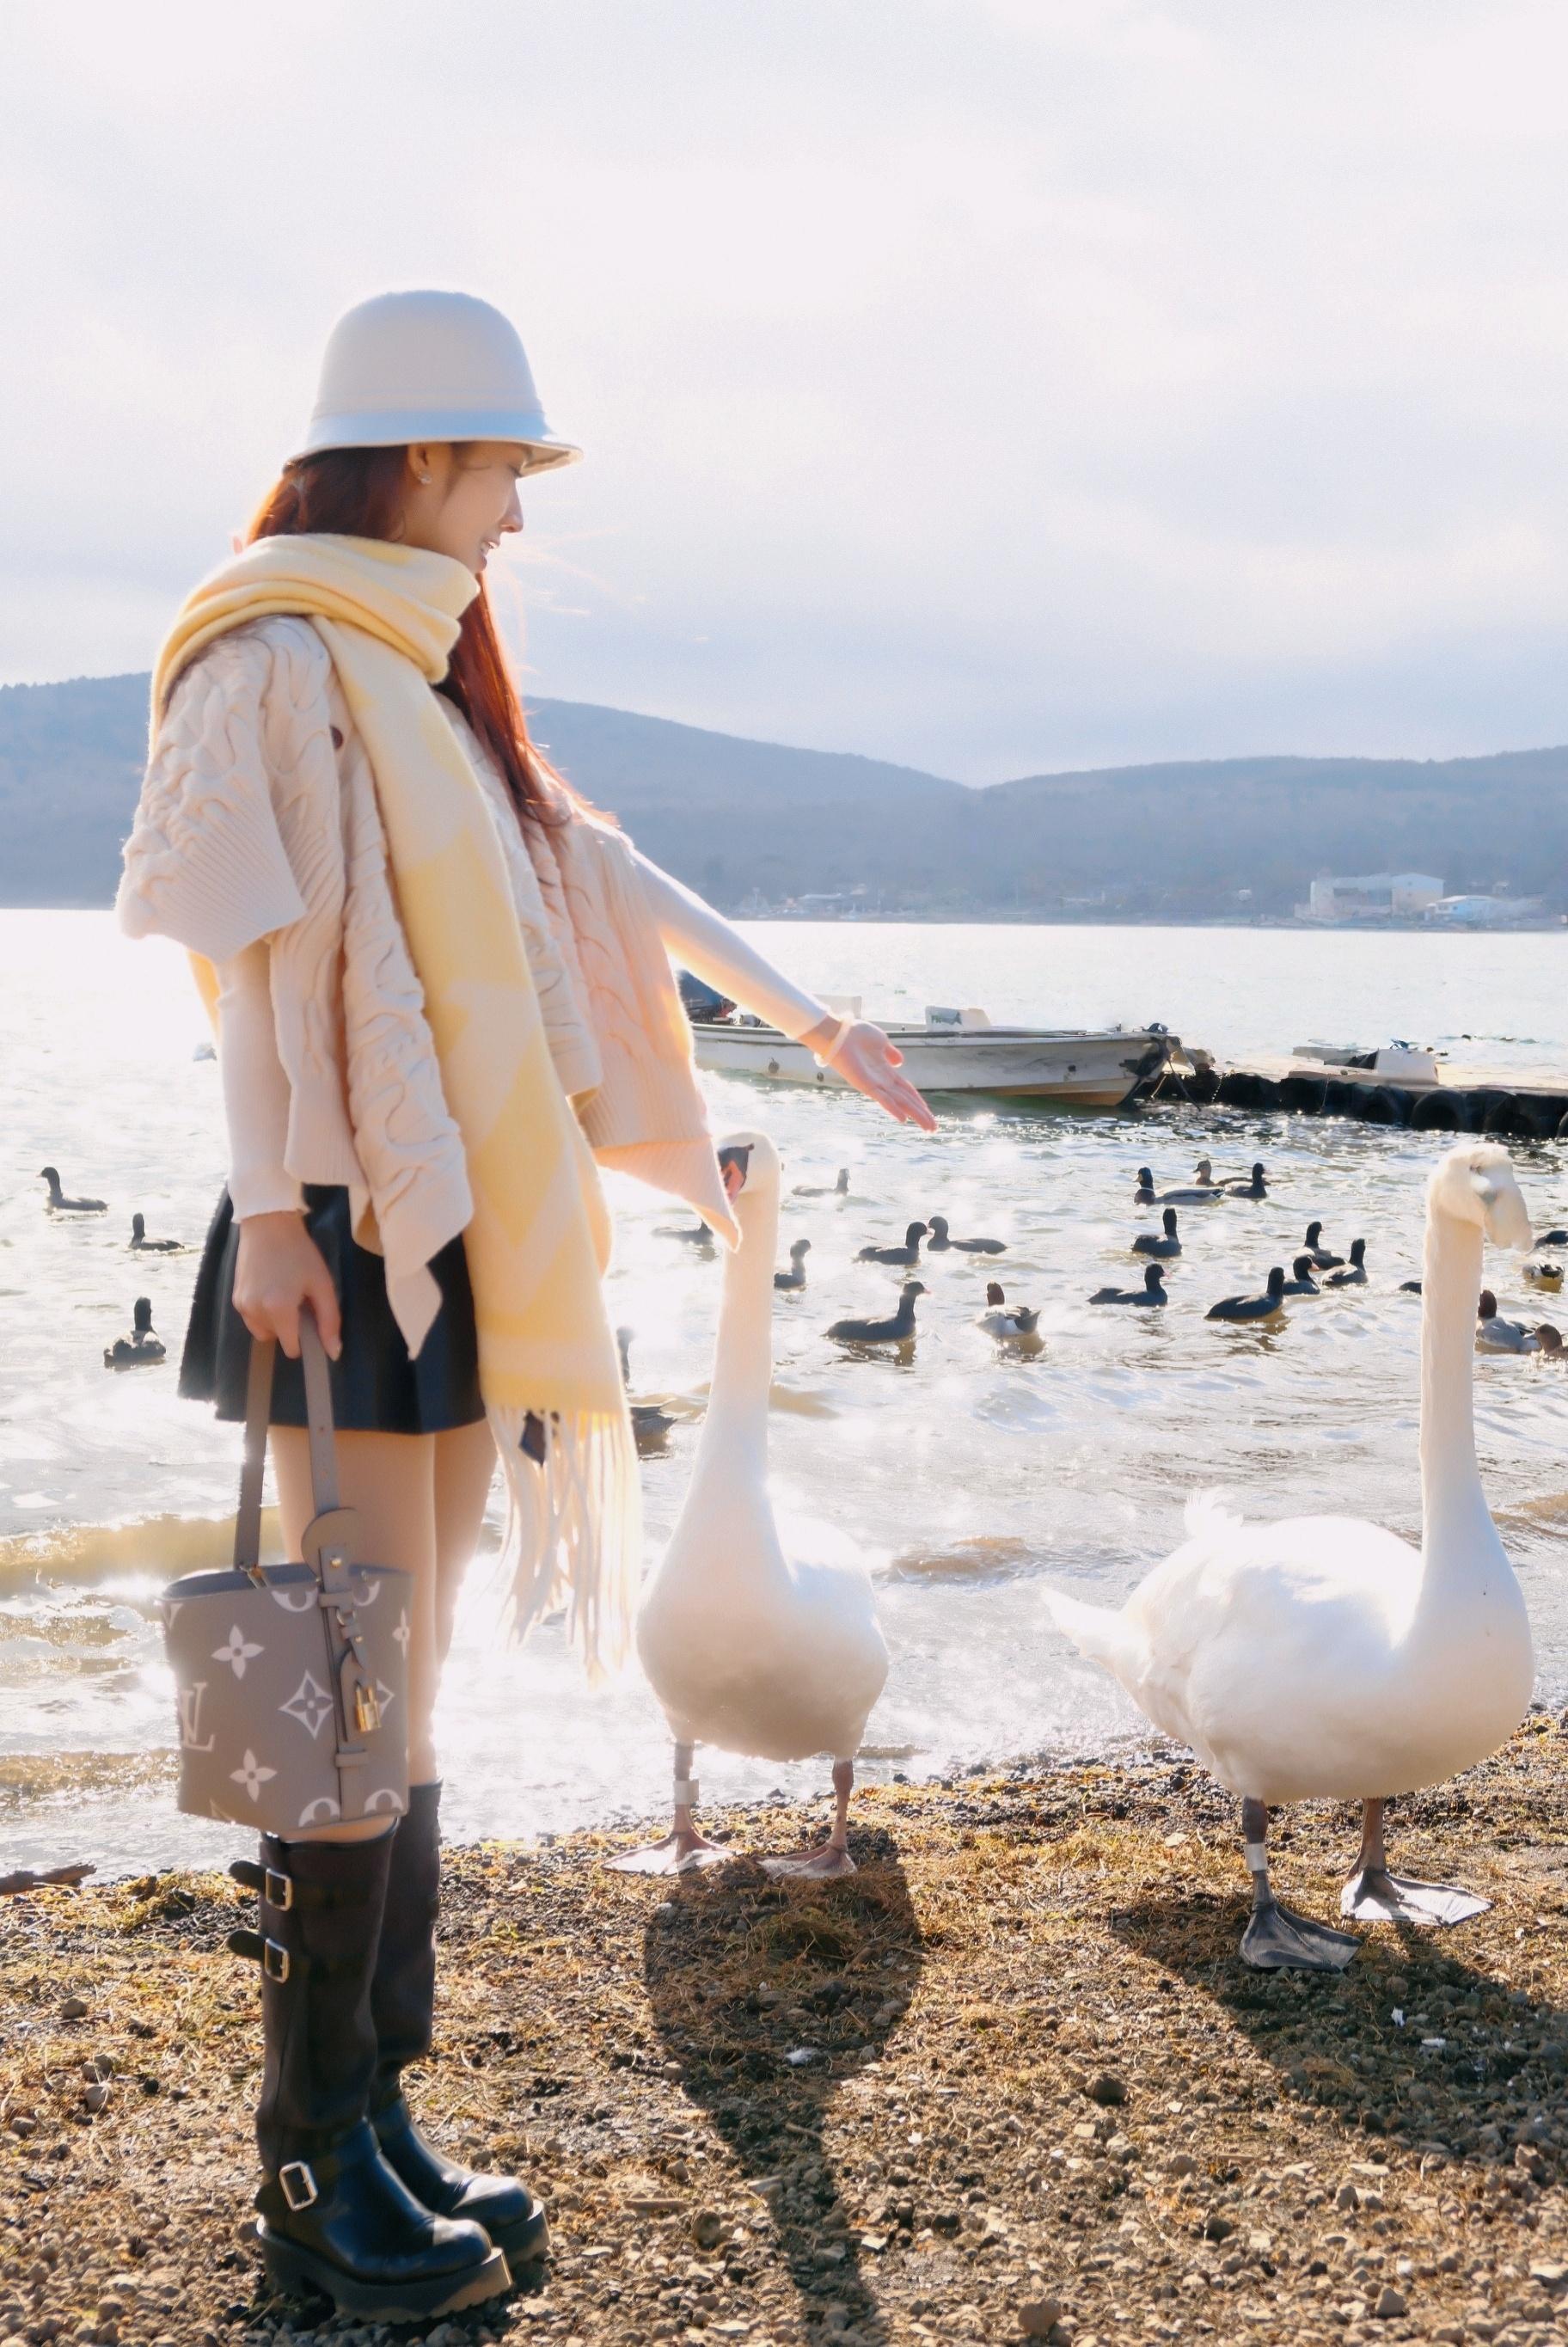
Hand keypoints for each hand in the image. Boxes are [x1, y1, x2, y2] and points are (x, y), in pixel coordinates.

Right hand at [232, 1211, 341, 1358]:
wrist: (267, 1224)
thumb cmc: (299, 1252)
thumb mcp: (322, 1284)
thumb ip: (329, 1321)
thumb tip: (334, 1353)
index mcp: (278, 1309)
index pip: (291, 1348)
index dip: (305, 1339)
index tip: (310, 1320)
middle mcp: (255, 1312)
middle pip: (277, 1339)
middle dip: (289, 1327)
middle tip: (298, 1300)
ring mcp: (241, 1306)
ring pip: (262, 1331)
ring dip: (274, 1322)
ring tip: (283, 1293)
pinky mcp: (234, 1298)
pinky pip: (251, 1319)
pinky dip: (262, 1313)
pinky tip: (270, 1289)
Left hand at [805, 1016, 936, 1131]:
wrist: (840, 1032)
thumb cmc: (856, 1034)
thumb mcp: (881, 1041)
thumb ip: (891, 1053)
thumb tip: (900, 1062)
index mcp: (886, 1072)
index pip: (907, 1090)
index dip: (919, 1102)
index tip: (929, 1114)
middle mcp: (882, 1081)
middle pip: (907, 1101)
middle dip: (921, 1114)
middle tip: (933, 1129)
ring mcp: (875, 1085)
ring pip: (900, 1103)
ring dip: (915, 1115)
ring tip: (927, 1128)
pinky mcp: (866, 1085)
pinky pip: (882, 1099)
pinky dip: (893, 1108)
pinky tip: (903, 1119)